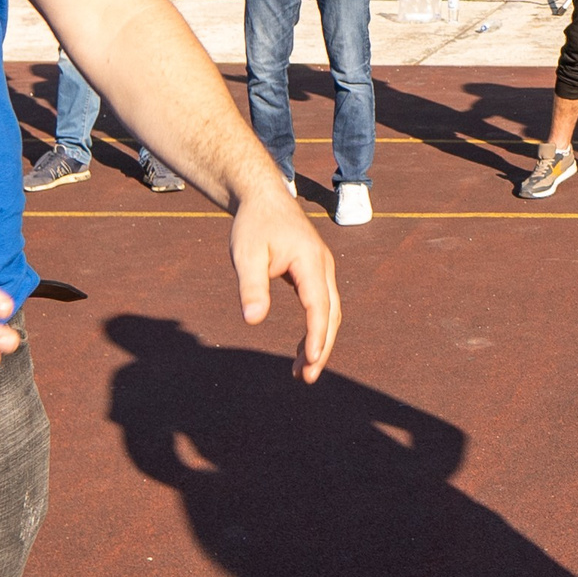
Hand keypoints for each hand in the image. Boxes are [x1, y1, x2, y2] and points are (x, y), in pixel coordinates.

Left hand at [227, 176, 339, 382]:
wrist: (264, 198)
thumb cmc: (254, 225)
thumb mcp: (246, 254)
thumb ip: (251, 286)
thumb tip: (253, 321)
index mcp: (310, 262)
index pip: (318, 305)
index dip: (317, 334)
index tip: (312, 360)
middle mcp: (323, 267)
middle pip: (331, 313)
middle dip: (322, 347)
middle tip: (307, 378)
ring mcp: (322, 270)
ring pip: (329, 312)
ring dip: (320, 341)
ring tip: (302, 371)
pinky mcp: (314, 273)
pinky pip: (321, 306)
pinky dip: (316, 328)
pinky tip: (304, 347)